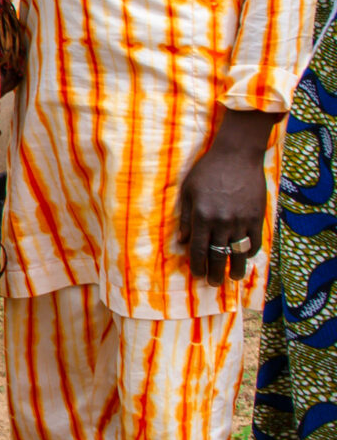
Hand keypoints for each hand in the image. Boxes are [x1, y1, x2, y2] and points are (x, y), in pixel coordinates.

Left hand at [179, 108, 276, 284]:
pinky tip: (245, 257)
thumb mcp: (188, 191)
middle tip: (213, 283)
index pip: (198, 249)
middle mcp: (221, 222)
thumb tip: (181, 241)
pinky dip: (250, 251)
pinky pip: (254, 240)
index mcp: (201, 217)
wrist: (236, 156)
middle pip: (217, 255)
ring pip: (238, 252)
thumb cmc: (207, 171)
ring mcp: (241, 220)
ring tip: (233, 277)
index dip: (197, 265)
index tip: (197, 275)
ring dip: (236, 268)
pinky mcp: (256, 216)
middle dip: (214, 272)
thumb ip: (185, 218)